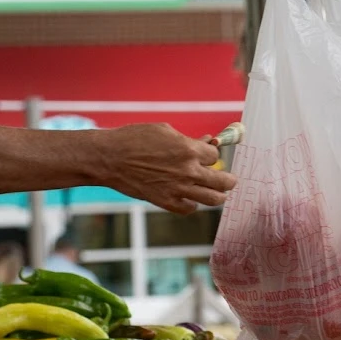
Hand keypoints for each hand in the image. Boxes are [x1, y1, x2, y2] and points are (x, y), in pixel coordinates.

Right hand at [95, 122, 235, 213]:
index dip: (213, 156)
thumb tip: (206, 142)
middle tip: (230, 181)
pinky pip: (189, 209)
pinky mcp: (165, 202)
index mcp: (189, 150)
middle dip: (229, 180)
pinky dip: (193, 205)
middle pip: (223, 181)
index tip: (209, 156)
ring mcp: (178, 189)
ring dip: (219, 196)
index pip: (216, 157)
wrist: (110, 158)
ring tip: (220, 195)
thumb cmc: (135, 139)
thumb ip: (188, 139)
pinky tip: (190, 199)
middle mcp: (188, 171)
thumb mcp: (164, 131)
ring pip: (212, 199)